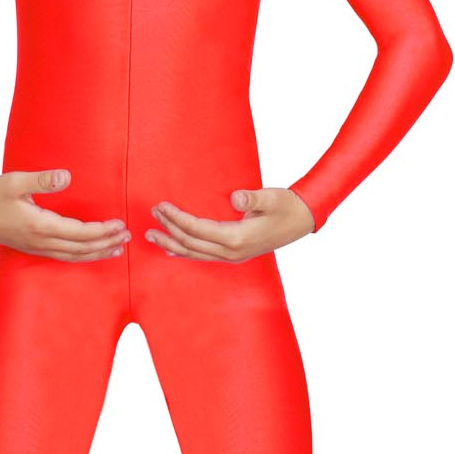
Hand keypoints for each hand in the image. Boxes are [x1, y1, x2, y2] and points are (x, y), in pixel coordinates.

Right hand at [0, 169, 131, 261]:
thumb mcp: (15, 181)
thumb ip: (42, 179)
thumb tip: (66, 176)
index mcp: (39, 226)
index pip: (80, 233)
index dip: (102, 231)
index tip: (120, 224)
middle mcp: (40, 242)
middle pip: (82, 249)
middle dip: (106, 243)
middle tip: (128, 237)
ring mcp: (36, 248)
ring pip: (73, 256)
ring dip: (97, 253)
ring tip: (117, 249)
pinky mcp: (32, 248)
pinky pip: (63, 256)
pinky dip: (81, 255)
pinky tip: (90, 251)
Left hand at [145, 187, 314, 261]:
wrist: (303, 220)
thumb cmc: (287, 207)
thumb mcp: (273, 198)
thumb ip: (254, 198)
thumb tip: (236, 197)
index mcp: (237, 238)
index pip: (197, 229)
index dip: (177, 218)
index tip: (162, 206)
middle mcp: (231, 252)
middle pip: (191, 243)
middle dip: (168, 229)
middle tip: (151, 215)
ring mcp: (232, 256)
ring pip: (194, 253)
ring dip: (171, 243)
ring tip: (151, 235)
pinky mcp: (233, 255)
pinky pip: (203, 256)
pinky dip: (185, 252)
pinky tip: (171, 249)